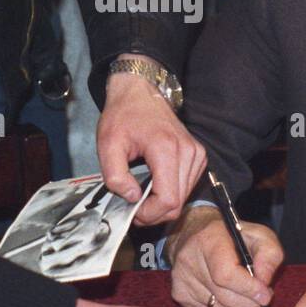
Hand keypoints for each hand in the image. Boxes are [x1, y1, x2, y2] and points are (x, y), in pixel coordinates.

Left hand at [97, 54, 206, 225]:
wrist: (140, 92)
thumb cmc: (122, 116)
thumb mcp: (107, 145)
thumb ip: (115, 176)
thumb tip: (133, 198)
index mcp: (167, 149)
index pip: (168, 199)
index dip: (149, 214)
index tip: (131, 210)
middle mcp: (189, 152)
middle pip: (177, 203)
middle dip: (153, 213)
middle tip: (132, 206)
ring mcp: (197, 154)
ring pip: (183, 198)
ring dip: (161, 205)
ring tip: (141, 195)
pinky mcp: (199, 156)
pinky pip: (187, 187)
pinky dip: (170, 193)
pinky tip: (154, 185)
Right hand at [168, 206, 281, 306]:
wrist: (195, 232)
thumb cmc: (231, 235)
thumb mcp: (258, 235)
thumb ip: (269, 255)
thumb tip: (264, 282)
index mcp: (208, 240)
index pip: (226, 274)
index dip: (248, 288)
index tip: (265, 294)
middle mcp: (189, 259)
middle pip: (224, 296)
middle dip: (249, 301)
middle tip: (262, 296)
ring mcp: (181, 278)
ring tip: (246, 293)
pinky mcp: (179, 294)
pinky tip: (228, 294)